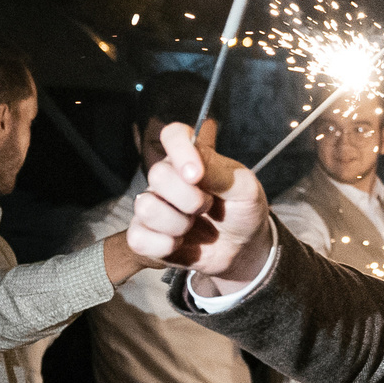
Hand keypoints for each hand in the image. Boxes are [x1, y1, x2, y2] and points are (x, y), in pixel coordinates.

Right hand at [129, 122, 271, 289]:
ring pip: (145, 207)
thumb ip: (219, 173)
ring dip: (178, 223)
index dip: (180, 149)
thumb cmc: (243, 211)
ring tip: (194, 225)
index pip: (174, 135)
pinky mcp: (145, 235)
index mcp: (191, 158)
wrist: (244, 247)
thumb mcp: (245, 189)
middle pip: (157, 174)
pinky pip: (138, 238)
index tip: (196, 175)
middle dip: (189, 198)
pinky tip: (180, 243)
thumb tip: (192, 168)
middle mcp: (167, 178)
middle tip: (208, 206)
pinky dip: (164, 245)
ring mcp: (153, 205)